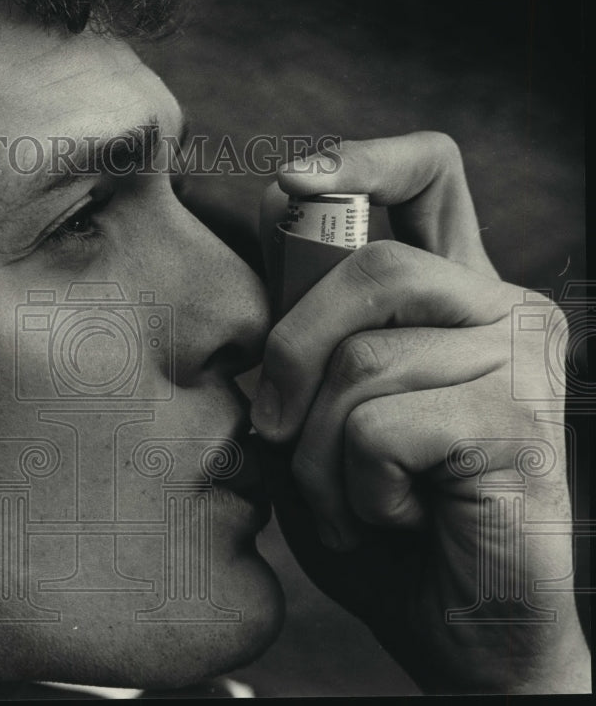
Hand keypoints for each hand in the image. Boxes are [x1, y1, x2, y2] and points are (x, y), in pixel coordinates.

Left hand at [252, 132, 589, 692]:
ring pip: (361, 359)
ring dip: (319, 451)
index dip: (362, 159)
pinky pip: (380, 427)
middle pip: (371, 268)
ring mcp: (520, 360)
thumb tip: (268, 244)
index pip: (428, 176)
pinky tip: (397, 516)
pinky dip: (356, 488)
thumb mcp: (322, 413)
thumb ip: (308, 336)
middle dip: (290, 354)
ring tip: (353, 499)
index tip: (292, 181)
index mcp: (454, 298)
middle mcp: (501, 310)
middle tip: (276, 432)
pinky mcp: (516, 420)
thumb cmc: (383, 518)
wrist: (461, 628)